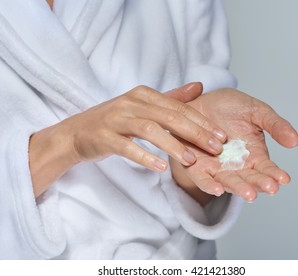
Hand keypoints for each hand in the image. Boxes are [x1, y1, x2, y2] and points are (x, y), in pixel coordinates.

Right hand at [29, 83, 226, 196]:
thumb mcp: (143, 106)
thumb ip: (171, 98)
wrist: (76, 132)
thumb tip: (200, 86)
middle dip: (195, 133)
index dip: (202, 122)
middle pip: (169, 116)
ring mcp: (115, 119)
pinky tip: (160, 167)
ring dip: (173, 145)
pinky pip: (127, 147)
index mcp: (143, 94)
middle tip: (215, 148)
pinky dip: (145, 157)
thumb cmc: (115, 121)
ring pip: (150, 130)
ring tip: (192, 161)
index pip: (179, 107)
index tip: (221, 136)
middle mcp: (130, 103)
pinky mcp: (103, 137)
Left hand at [170, 88, 297, 203]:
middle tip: (271, 188)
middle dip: (260, 184)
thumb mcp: (257, 112)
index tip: (284, 178)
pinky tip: (217, 189)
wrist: (201, 101)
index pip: (267, 169)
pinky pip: (202, 178)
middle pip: (250, 179)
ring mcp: (217, 168)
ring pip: (228, 182)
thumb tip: (295, 141)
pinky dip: (209, 185)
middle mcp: (236, 166)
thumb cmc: (230, 107)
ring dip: (239, 188)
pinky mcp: (197, 166)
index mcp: (254, 155)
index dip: (275, 174)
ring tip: (250, 193)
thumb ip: (275, 125)